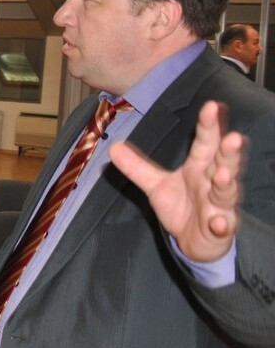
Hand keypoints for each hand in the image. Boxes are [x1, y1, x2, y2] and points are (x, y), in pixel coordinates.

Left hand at [109, 100, 243, 262]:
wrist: (195, 241)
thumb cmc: (182, 207)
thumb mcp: (156, 186)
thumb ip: (137, 167)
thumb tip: (114, 147)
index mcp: (199, 167)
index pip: (206, 142)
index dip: (209, 125)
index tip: (212, 106)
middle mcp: (213, 182)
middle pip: (224, 163)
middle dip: (229, 151)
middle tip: (233, 137)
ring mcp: (219, 205)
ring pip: (227, 192)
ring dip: (226, 183)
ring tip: (222, 175)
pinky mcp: (221, 228)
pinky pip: (223, 225)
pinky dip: (221, 223)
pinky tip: (218, 222)